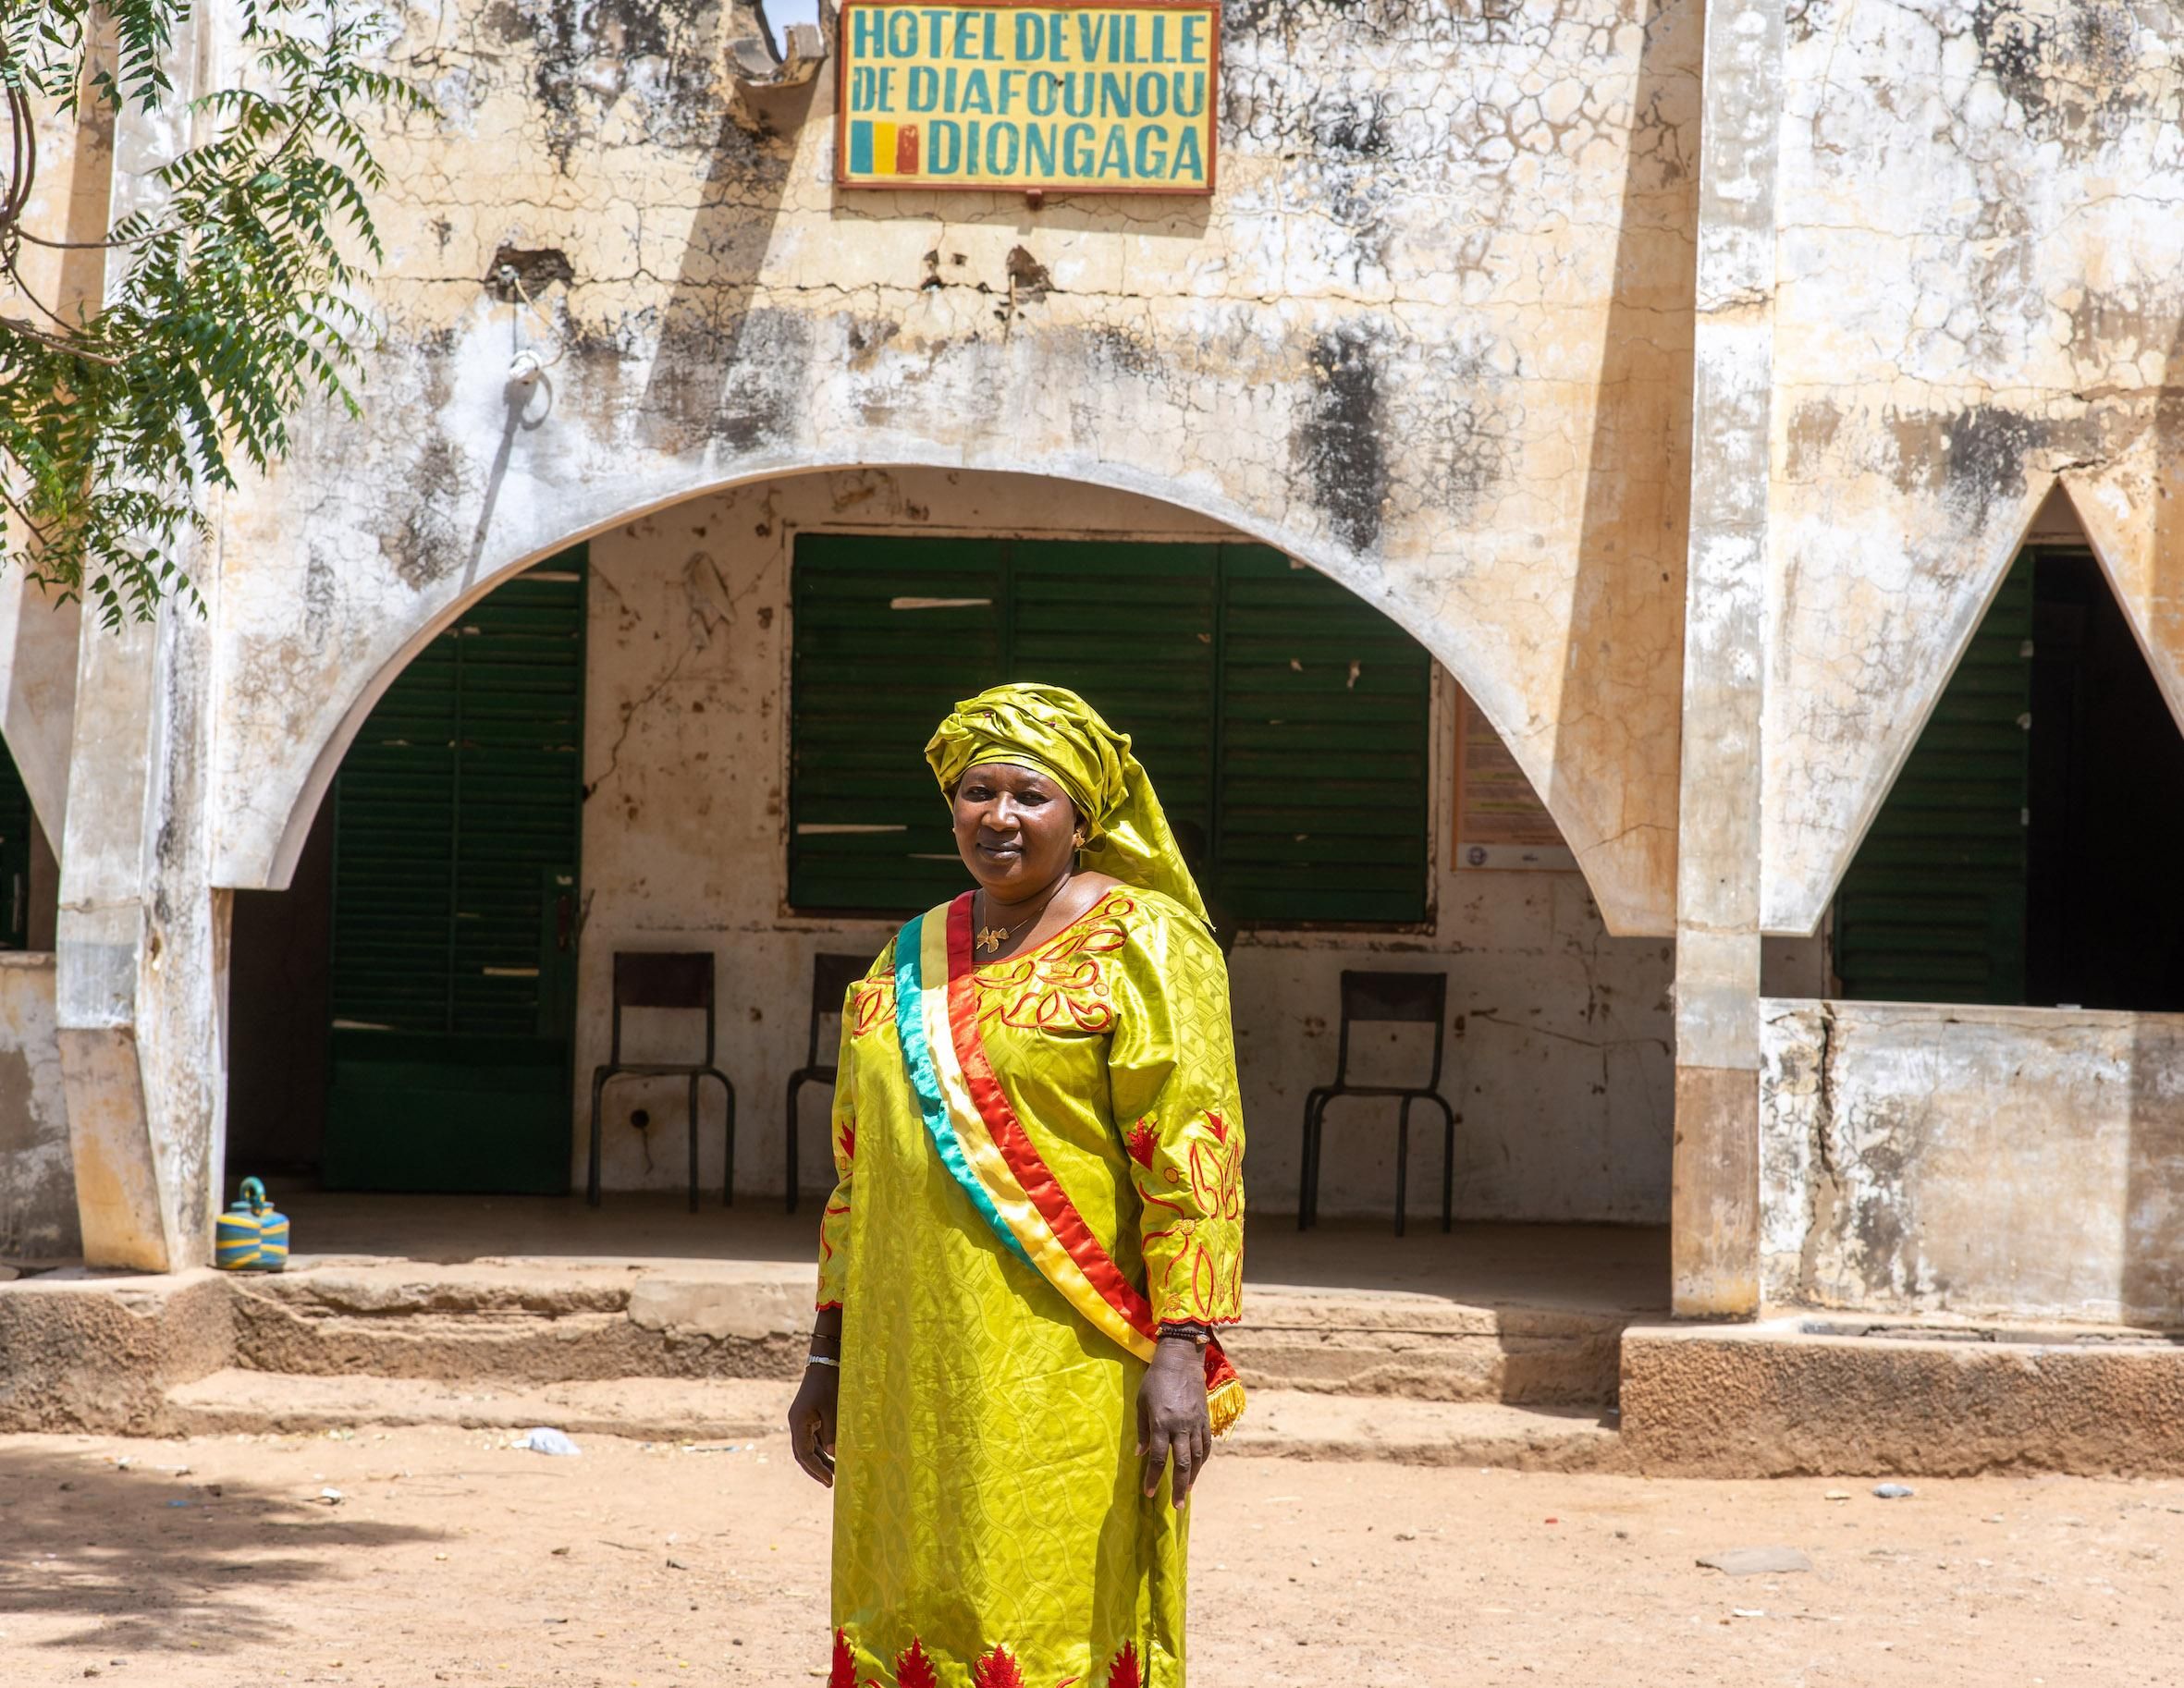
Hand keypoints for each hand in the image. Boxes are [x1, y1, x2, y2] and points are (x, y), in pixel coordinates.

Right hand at [787, 1362, 838, 1486]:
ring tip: (835, 1474)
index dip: (816, 1469)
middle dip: (816, 1469)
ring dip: (820, 1461)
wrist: (825, 1361)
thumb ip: (832, 1432)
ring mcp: (802, 1421)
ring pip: (808, 1448)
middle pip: (803, 1454)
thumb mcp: (833, 1408)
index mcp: (798, 1422)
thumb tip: (833, 1454)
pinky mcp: (810, 1417)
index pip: (804, 1453)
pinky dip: (822, 1450)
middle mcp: (797, 1424)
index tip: (829, 1481)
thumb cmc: (830, 1383)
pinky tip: (834, 1457)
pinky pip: (814, 1440)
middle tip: (830, 1483)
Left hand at [1137, 1336, 1211, 1508]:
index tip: (1148, 1492)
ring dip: (1192, 1477)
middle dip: (1178, 1487)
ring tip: (1186, 1492)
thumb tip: (1140, 1454)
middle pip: (1182, 1464)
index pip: (1157, 1458)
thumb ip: (1142, 1430)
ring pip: (1197, 1457)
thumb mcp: (1141, 1403)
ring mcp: (1195, 1423)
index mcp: (1162, 1423)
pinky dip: (1202, 1460)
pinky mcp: (1205, 1419)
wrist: (1180, 1361)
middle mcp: (1181, 1426)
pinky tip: (1197, 1469)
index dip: (1152, 1477)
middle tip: (1176, 1505)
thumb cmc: (1155, 1380)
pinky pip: (1206, 1445)